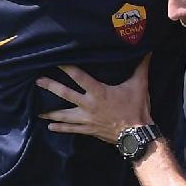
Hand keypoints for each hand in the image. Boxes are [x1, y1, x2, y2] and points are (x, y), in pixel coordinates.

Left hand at [38, 54, 152, 144]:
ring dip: (50, 112)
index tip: (56, 60)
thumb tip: (147, 50)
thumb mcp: (140, 85)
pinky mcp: (89, 130)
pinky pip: (72, 129)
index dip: (67, 67)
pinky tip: (50, 127)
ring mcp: (87, 119)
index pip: (79, 77)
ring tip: (38, 111)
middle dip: (51, 87)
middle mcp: (89, 105)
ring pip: (64, 115)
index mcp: (99, 92)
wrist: (136, 135)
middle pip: (65, 94)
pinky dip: (61, 128)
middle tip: (38, 81)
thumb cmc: (137, 109)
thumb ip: (141, 67)